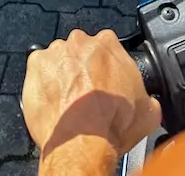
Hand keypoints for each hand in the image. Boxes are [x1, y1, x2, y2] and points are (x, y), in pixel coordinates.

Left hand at [23, 29, 160, 168]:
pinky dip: (43, 81)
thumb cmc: (110, 125)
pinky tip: (53, 100)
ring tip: (68, 100)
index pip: (108, 45)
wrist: (82, 142)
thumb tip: (149, 100)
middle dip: (84, 67)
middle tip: (87, 93)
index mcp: (109, 43)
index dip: (108, 66)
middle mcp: (81, 41)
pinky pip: (39, 68)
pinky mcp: (35, 65)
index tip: (107, 81)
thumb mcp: (148, 111)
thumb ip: (148, 95)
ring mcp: (56, 52)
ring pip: (60, 58)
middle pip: (82, 50)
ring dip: (63, 74)